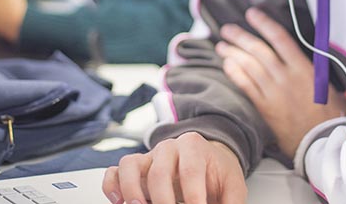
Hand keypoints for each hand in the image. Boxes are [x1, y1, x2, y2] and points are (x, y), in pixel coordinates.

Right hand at [102, 132, 246, 203]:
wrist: (209, 160)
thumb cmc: (217, 174)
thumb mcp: (233, 186)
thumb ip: (231, 202)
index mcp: (194, 146)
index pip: (190, 171)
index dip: (192, 196)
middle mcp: (168, 148)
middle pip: (159, 171)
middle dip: (163, 200)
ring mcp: (149, 157)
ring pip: (131, 165)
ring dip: (132, 189)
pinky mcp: (135, 168)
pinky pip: (114, 171)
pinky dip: (112, 186)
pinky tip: (118, 202)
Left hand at [216, 8, 345, 157]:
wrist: (322, 141)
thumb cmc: (330, 113)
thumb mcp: (325, 83)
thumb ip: (309, 67)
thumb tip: (295, 54)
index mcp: (303, 68)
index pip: (280, 39)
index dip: (264, 24)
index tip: (252, 14)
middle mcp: (285, 77)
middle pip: (258, 51)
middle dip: (240, 38)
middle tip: (227, 30)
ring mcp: (273, 92)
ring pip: (248, 67)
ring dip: (233, 54)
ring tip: (222, 46)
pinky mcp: (265, 107)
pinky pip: (246, 86)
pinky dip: (235, 74)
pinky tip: (227, 66)